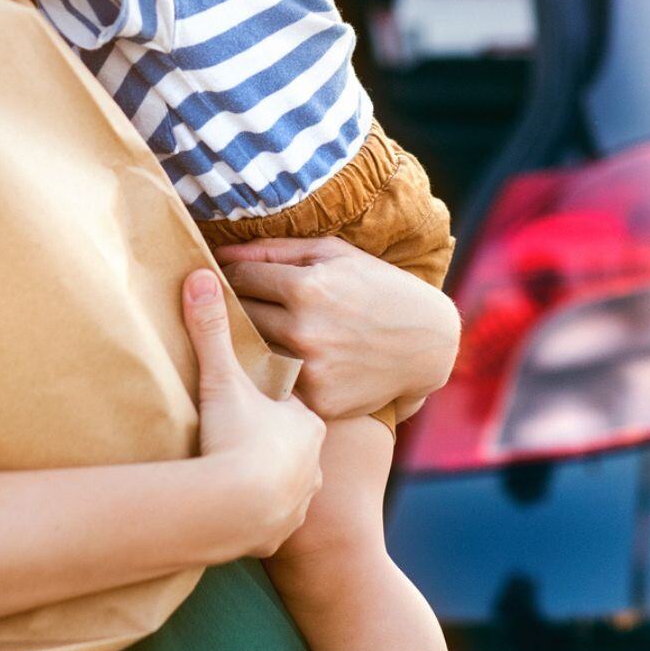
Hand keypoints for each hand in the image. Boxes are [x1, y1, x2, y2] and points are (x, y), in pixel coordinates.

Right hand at [180, 269, 323, 558]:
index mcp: (306, 420)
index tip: (250, 400)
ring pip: (288, 483)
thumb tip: (200, 276)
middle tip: (242, 435)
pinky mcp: (280, 533)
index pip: (291, 405)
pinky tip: (240, 509)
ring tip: (240, 474)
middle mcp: (313, 461)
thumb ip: (212, 330)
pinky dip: (259, 513)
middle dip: (272, 441)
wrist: (236, 509)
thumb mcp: (222, 380)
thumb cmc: (235, 439)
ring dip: (268, 480)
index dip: (270, 401)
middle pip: (292, 445)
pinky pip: (273, 520)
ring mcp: (300, 499)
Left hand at [215, 237, 460, 420]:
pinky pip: (279, 383)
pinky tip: (294, 361)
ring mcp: (311, 370)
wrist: (427, 344)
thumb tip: (222, 253)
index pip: (241, 279)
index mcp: (307, 287)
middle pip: (241, 316)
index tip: (234, 278)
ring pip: (254, 352)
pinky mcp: (318, 401)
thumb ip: (276, 249)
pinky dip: (280, 372)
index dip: (233, 276)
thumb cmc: (378, 287)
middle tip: (245, 305)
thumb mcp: (334, 254)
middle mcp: (304, 330)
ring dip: (255, 341)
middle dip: (240, 307)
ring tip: (270, 331)